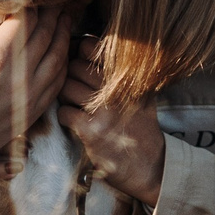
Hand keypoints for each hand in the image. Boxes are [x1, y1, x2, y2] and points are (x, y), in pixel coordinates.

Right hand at [0, 10, 68, 213]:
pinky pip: (55, 86)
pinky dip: (62, 66)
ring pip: (57, 61)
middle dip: (52, 16)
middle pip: (46, 37)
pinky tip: (59, 56)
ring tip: (63, 22)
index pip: (26, 20)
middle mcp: (19, 79)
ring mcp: (26, 101)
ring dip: (63, 38)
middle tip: (56, 1)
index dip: (30, 3)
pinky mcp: (27, 118)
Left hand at [56, 38, 165, 206]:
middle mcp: (117, 89)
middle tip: (75, 89)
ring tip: (75, 105)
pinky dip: (64, 116)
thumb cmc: (142, 129)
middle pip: (75, 66)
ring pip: (66, 87)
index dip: (79, 53)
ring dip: (65, 97)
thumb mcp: (142, 96)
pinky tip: (74, 122)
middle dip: (70, 77)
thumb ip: (122, 74)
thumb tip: (88, 48)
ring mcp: (104, 110)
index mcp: (128, 77)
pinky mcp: (92, 131)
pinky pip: (64, 112)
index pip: (92, 47)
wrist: (150, 166)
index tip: (80, 63)